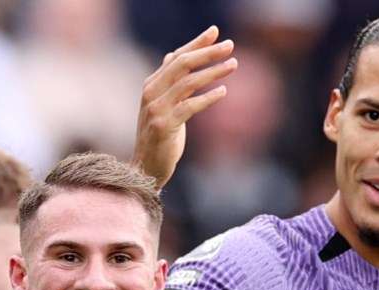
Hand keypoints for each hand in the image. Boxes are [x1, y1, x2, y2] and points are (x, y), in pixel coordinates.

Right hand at [132, 26, 235, 187]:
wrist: (145, 168)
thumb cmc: (159, 135)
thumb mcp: (162, 104)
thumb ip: (168, 81)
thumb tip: (173, 55)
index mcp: (151, 85)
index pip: (176, 57)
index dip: (196, 43)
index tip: (216, 32)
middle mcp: (151, 93)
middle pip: (182, 64)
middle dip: (207, 53)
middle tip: (230, 46)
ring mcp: (156, 109)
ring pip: (187, 83)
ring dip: (213, 72)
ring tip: (233, 65)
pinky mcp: (163, 126)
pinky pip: (189, 106)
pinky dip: (207, 98)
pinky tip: (223, 92)